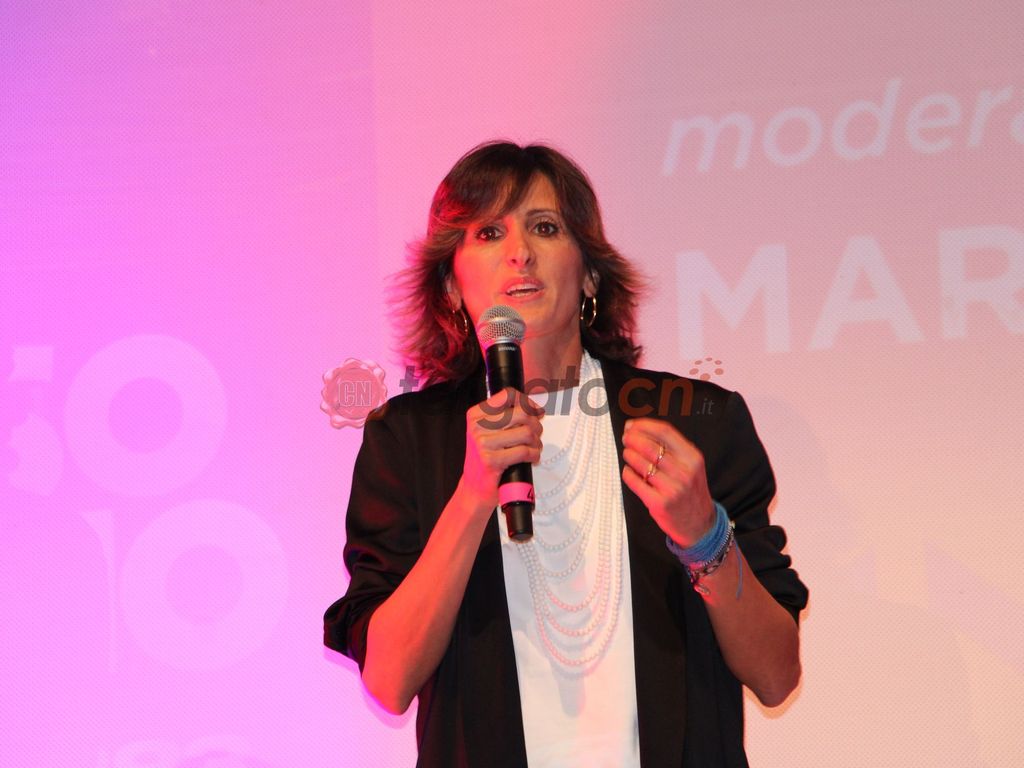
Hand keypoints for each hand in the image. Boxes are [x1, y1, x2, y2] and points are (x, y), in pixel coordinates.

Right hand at [459, 388, 542, 510]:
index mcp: (476, 415)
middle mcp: (477, 426)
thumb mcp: (488, 432)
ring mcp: (483, 443)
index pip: (507, 395)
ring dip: (537, 441)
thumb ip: (506, 417)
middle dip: (536, 424)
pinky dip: (534, 454)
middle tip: (537, 433)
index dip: (527, 402)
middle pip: (522, 413)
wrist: (474, 487)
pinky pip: (525, 451)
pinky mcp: (492, 460)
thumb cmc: (485, 458)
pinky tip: (532, 458)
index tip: (536, 411)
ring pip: (526, 432)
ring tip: (534, 447)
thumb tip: (534, 407)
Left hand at [621, 418, 714, 546]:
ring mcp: (672, 488)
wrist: (700, 524)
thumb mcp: (691, 466)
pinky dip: (628, 473)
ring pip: (641, 463)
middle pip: (650, 446)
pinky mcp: (659, 503)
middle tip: (625, 438)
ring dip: (629, 454)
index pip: (665, 432)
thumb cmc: (690, 492)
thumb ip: (673, 449)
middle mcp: (684, 472)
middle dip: (632, 439)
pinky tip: (629, 471)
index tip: (632, 425)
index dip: (644, 426)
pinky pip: (636, 482)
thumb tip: (642, 431)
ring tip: (627, 453)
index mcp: (692, 458)